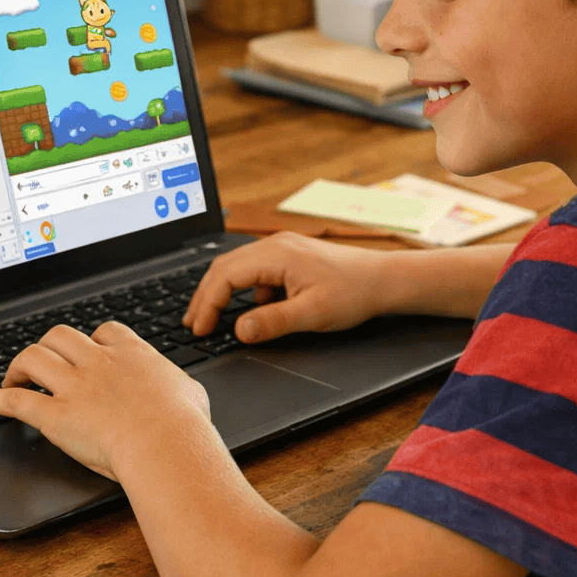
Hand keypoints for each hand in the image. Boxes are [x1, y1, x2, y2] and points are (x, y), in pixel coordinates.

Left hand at [0, 322, 212, 480]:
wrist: (166, 443)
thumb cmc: (184, 425)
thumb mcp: (191, 394)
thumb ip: (179, 387)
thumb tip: (185, 393)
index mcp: (131, 355)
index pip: (104, 331)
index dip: (92, 341)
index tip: (88, 352)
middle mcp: (98, 363)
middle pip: (60, 335)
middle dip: (48, 346)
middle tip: (43, 363)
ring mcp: (75, 387)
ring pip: (33, 358)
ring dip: (18, 367)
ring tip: (12, 379)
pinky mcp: (56, 415)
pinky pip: (16, 400)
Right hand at [182, 232, 393, 343]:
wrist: (384, 279)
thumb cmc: (353, 294)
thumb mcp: (312, 314)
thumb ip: (272, 323)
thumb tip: (238, 331)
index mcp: (276, 254)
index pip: (225, 276)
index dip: (207, 304)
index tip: (199, 329)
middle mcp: (275, 245)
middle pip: (224, 267)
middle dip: (205, 296)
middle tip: (192, 324)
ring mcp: (282, 247)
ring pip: (238, 266)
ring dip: (221, 291)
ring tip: (210, 317)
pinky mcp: (290, 255)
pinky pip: (255, 270)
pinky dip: (244, 290)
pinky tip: (252, 311)